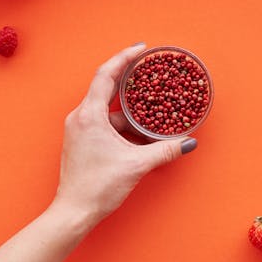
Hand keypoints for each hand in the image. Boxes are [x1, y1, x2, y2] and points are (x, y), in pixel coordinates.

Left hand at [53, 43, 197, 224]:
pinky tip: (141, 133)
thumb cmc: (97, 187)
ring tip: (152, 109)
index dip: (124, 58)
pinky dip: (123, 125)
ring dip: (130, 110)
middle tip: (149, 72)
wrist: (74, 212)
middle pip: (107, 88)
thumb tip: (187, 142)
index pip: (106, 75)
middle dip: (130, 81)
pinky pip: (104, 124)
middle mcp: (81, 117)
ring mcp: (79, 130)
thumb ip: (164, 150)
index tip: (141, 49)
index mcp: (89, 115)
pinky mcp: (82, 142)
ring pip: (108, 110)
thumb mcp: (136, 165)